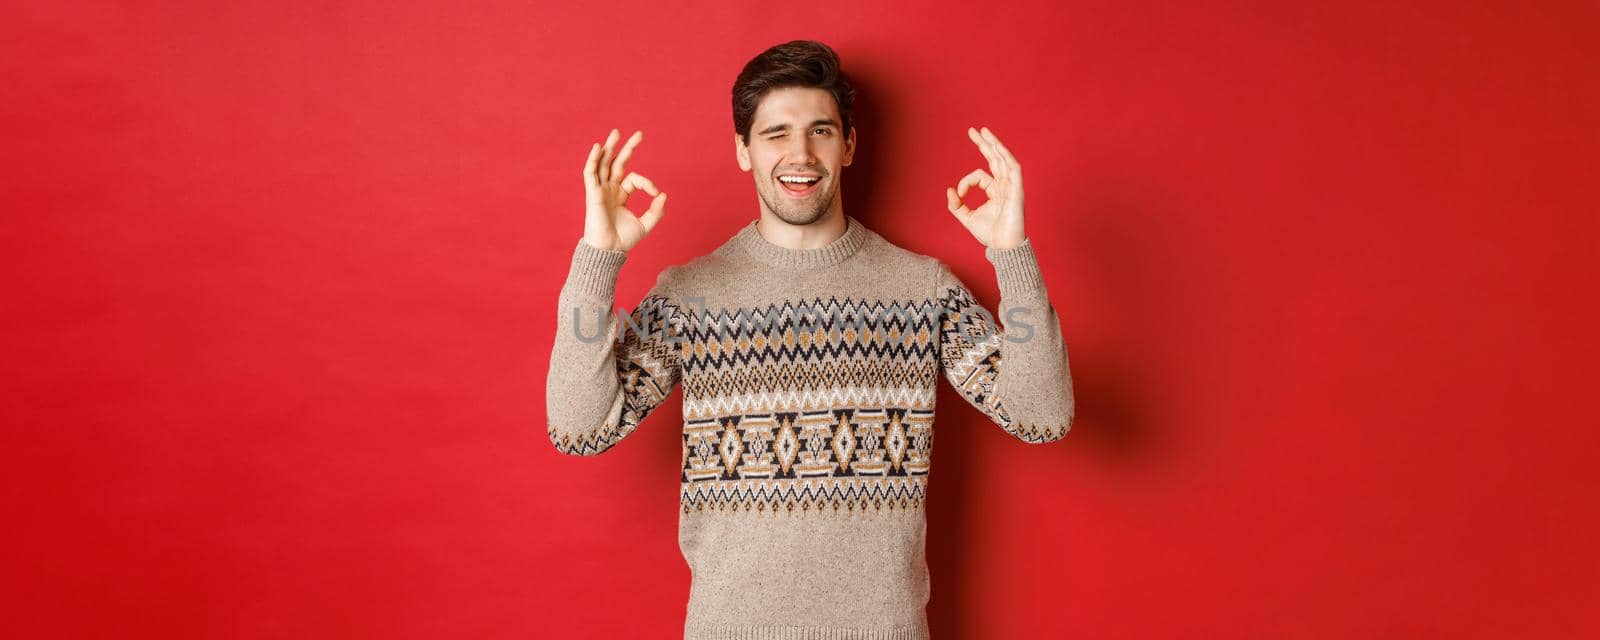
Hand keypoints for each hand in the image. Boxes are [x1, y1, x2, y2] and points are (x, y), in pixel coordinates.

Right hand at [581, 128, 666, 251]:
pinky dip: (592, 160)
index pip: (634, 179)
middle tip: (640, 134)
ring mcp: (600, 190)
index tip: (656, 194)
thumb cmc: (624, 240)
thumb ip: (656, 211)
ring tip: (617, 132)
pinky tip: (598, 147)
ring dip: (609, 147)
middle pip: (617, 163)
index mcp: (620, 195)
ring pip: (603, 163)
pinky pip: (590, 173)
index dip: (647, 183)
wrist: (609, 250)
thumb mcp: (645, 224)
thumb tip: (664, 195)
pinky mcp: (592, 193)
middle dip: (628, 148)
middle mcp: (609, 189)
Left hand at [946, 126, 1025, 249]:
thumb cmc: (989, 234)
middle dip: (984, 144)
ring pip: (1004, 159)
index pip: (979, 176)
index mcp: (994, 191)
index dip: (965, 181)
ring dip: (994, 144)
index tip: (958, 193)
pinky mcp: (1017, 190)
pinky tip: (998, 147)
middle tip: (974, 130)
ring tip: (984, 131)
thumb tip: (949, 190)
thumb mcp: (966, 218)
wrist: (1004, 247)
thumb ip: (956, 205)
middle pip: (995, 158)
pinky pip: (1013, 169)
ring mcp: (1012, 186)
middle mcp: (1004, 185)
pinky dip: (1006, 157)